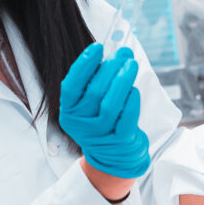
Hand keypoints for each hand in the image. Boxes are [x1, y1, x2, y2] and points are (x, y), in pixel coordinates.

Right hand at [59, 43, 150, 178]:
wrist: (112, 156)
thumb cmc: (101, 120)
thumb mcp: (89, 105)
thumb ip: (95, 81)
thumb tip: (115, 53)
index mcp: (69, 111)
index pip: (72, 85)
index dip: (84, 65)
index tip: (98, 47)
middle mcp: (81, 123)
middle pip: (94, 91)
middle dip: (111, 67)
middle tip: (124, 53)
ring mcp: (99, 134)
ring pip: (111, 103)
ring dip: (123, 80)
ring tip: (132, 64)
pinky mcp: (119, 140)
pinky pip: (127, 116)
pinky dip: (131, 100)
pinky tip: (134, 89)